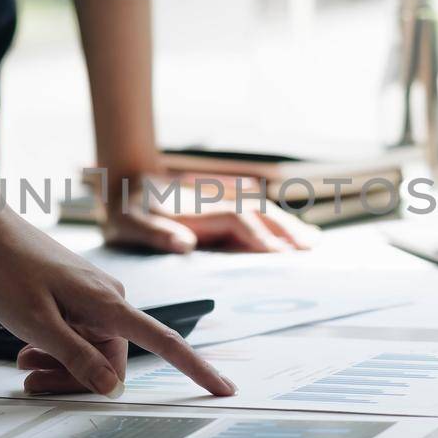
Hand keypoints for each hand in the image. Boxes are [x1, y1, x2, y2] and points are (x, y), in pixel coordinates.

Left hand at [0, 209, 236, 396]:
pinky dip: (56, 346)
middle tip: (31, 380)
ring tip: (23, 362)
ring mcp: (94, 296)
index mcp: (107, 305)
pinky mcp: (79, 294)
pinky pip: (79, 333)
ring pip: (91, 349)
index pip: (164, 342)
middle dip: (76, 378)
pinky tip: (27, 346)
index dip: (196, 369)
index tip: (224, 390)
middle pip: (111, 360)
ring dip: (60, 364)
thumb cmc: (7, 270)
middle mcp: (109, 299)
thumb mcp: (36, 322)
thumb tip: (112, 387)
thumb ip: (76, 355)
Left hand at [98, 174, 319, 253]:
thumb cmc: (125, 210)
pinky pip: (254, 216)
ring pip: (261, 213)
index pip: (238, 222)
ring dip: (287, 226)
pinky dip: (276, 223)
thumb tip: (185, 243)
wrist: (123, 182)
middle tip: (313, 249)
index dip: (260, 237)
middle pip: (259, 215)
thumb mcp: (129, 224)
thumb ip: (155, 233)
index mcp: (198, 212)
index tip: (282, 255)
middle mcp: (215, 206)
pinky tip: (291, 233)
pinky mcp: (219, 211)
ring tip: (314, 242)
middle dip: (285, 230)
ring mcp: (219, 206)